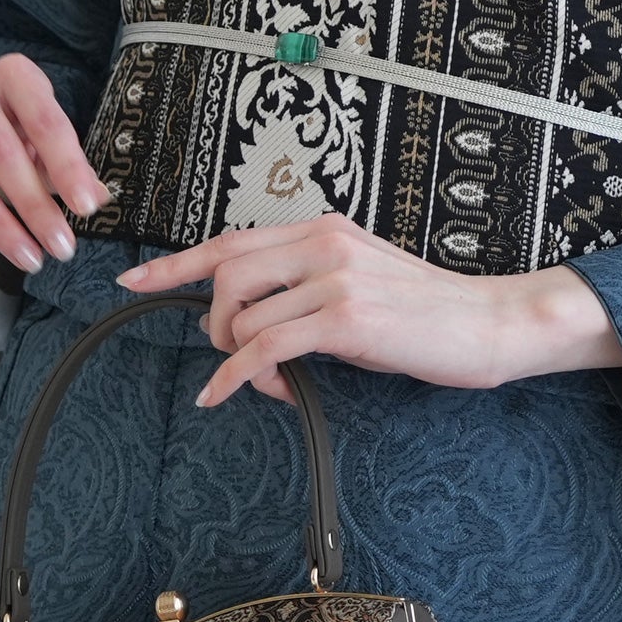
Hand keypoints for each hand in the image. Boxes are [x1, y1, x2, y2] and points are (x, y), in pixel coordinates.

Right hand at [0, 53, 110, 276]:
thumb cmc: (14, 118)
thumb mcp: (46, 129)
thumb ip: (68, 162)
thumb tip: (98, 198)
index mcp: (14, 73)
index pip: (46, 124)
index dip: (67, 168)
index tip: (86, 208)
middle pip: (1, 155)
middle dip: (34, 207)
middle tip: (61, 246)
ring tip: (30, 258)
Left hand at [114, 215, 621, 406]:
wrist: (486, 321)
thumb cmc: (425, 310)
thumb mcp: (360, 281)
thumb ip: (308, 285)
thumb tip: (255, 322)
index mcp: (326, 228)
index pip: (234, 238)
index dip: (177, 260)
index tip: (135, 276)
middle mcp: (326, 242)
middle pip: (226, 272)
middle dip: (211, 321)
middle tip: (228, 354)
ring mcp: (335, 277)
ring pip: (242, 316)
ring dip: (237, 358)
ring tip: (266, 381)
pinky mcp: (345, 318)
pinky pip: (265, 348)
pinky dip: (237, 376)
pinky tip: (235, 393)